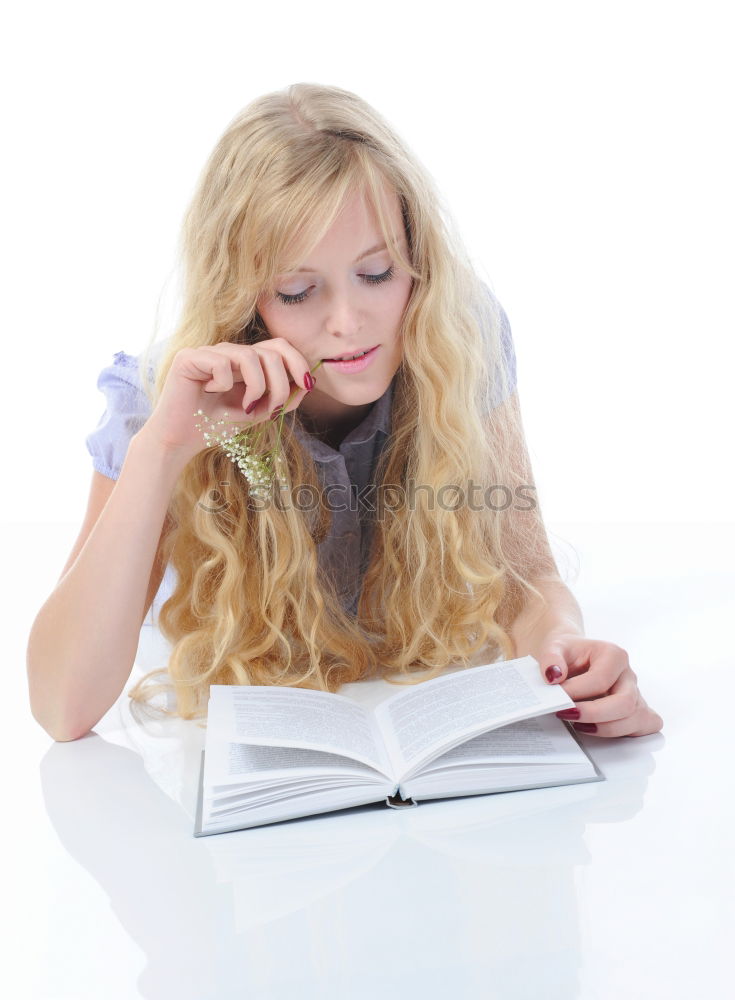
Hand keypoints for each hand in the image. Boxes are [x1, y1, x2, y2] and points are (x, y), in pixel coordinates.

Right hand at [139, 338, 317, 465]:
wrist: (181, 440)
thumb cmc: (216, 426)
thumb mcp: (256, 413)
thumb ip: (279, 399)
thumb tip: (307, 384)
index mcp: (246, 362)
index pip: (280, 347)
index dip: (298, 362)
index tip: (307, 385)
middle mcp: (229, 352)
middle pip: (271, 351)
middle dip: (281, 383)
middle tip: (273, 409)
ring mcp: (209, 352)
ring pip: (250, 356)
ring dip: (257, 387)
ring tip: (245, 407)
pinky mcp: (189, 357)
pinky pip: (221, 363)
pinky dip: (223, 384)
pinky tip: (209, 392)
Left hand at [537, 634, 663, 737]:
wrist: (573, 656)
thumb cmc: (568, 653)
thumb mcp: (553, 647)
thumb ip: (551, 658)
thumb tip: (554, 675)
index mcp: (614, 655)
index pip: (601, 679)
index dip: (577, 692)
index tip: (557, 697)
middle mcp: (628, 676)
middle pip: (624, 703)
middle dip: (594, 714)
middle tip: (566, 714)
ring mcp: (636, 694)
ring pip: (635, 719)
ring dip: (604, 728)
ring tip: (578, 724)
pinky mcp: (636, 711)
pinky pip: (644, 726)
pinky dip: (624, 733)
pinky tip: (597, 728)